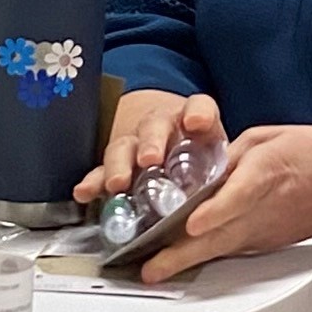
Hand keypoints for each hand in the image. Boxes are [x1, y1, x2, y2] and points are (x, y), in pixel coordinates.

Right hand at [82, 88, 224, 202]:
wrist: (183, 174)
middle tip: (149, 160)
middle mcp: (163, 129)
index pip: (199, 106)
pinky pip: (101, 172)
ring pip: (125, 145)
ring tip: (118, 183)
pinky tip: (85, 193)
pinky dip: (93, 182)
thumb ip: (222, 180)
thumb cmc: (206, 172)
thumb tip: (226, 204)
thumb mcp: (220, 171)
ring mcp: (136, 146)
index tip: (196, 124)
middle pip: (155, 124)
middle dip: (151, 141)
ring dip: (120, 164)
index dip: (198, 112)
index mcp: (196, 124)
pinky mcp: (118, 168)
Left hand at [134, 123, 311, 280]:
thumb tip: (201, 168)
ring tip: (156, 270)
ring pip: (221, 249)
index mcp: (269, 174)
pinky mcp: (267, 243)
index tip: (193, 222)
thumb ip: (234, 153)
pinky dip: (206, 255)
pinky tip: (181, 259)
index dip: (215, 211)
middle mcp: (265, 210)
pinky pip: (231, 249)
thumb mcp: (273, 137)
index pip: (239, 196)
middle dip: (183, 254)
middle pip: (220, 235)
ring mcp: (266, 232)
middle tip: (151, 268)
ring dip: (188, 260)